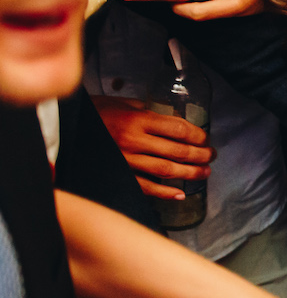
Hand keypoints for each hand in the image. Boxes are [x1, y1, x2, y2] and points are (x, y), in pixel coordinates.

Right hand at [91, 95, 213, 200]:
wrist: (64, 127)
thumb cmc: (95, 113)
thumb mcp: (121, 104)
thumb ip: (146, 111)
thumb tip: (171, 118)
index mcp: (138, 120)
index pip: (179, 129)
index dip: (198, 136)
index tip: (206, 139)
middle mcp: (134, 140)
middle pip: (178, 151)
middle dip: (200, 155)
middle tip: (211, 156)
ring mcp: (126, 160)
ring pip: (167, 170)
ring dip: (190, 173)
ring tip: (204, 173)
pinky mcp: (118, 175)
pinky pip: (146, 187)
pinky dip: (165, 193)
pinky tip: (180, 194)